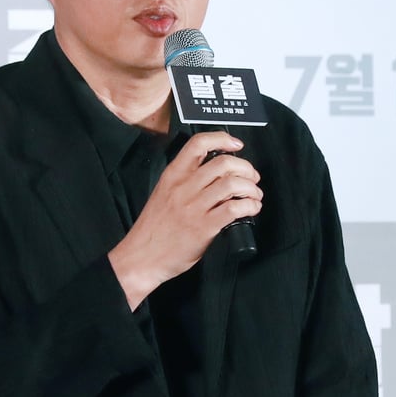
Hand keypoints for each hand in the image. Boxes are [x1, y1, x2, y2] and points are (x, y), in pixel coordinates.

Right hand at [108, 131, 262, 309]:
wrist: (141, 257)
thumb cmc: (153, 229)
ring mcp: (194, 207)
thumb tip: (215, 174)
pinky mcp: (203, 227)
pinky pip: (234, 208)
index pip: (198, 144)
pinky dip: (249, 206)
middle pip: (223, 163)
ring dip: (251, 188)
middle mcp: (183, 187)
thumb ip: (184, 181)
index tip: (236, 144)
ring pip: (232, 184)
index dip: (222, 139)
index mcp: (173, 176)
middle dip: (246, 168)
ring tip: (254, 195)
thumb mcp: (163, 194)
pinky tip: (251, 209)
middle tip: (252, 177)